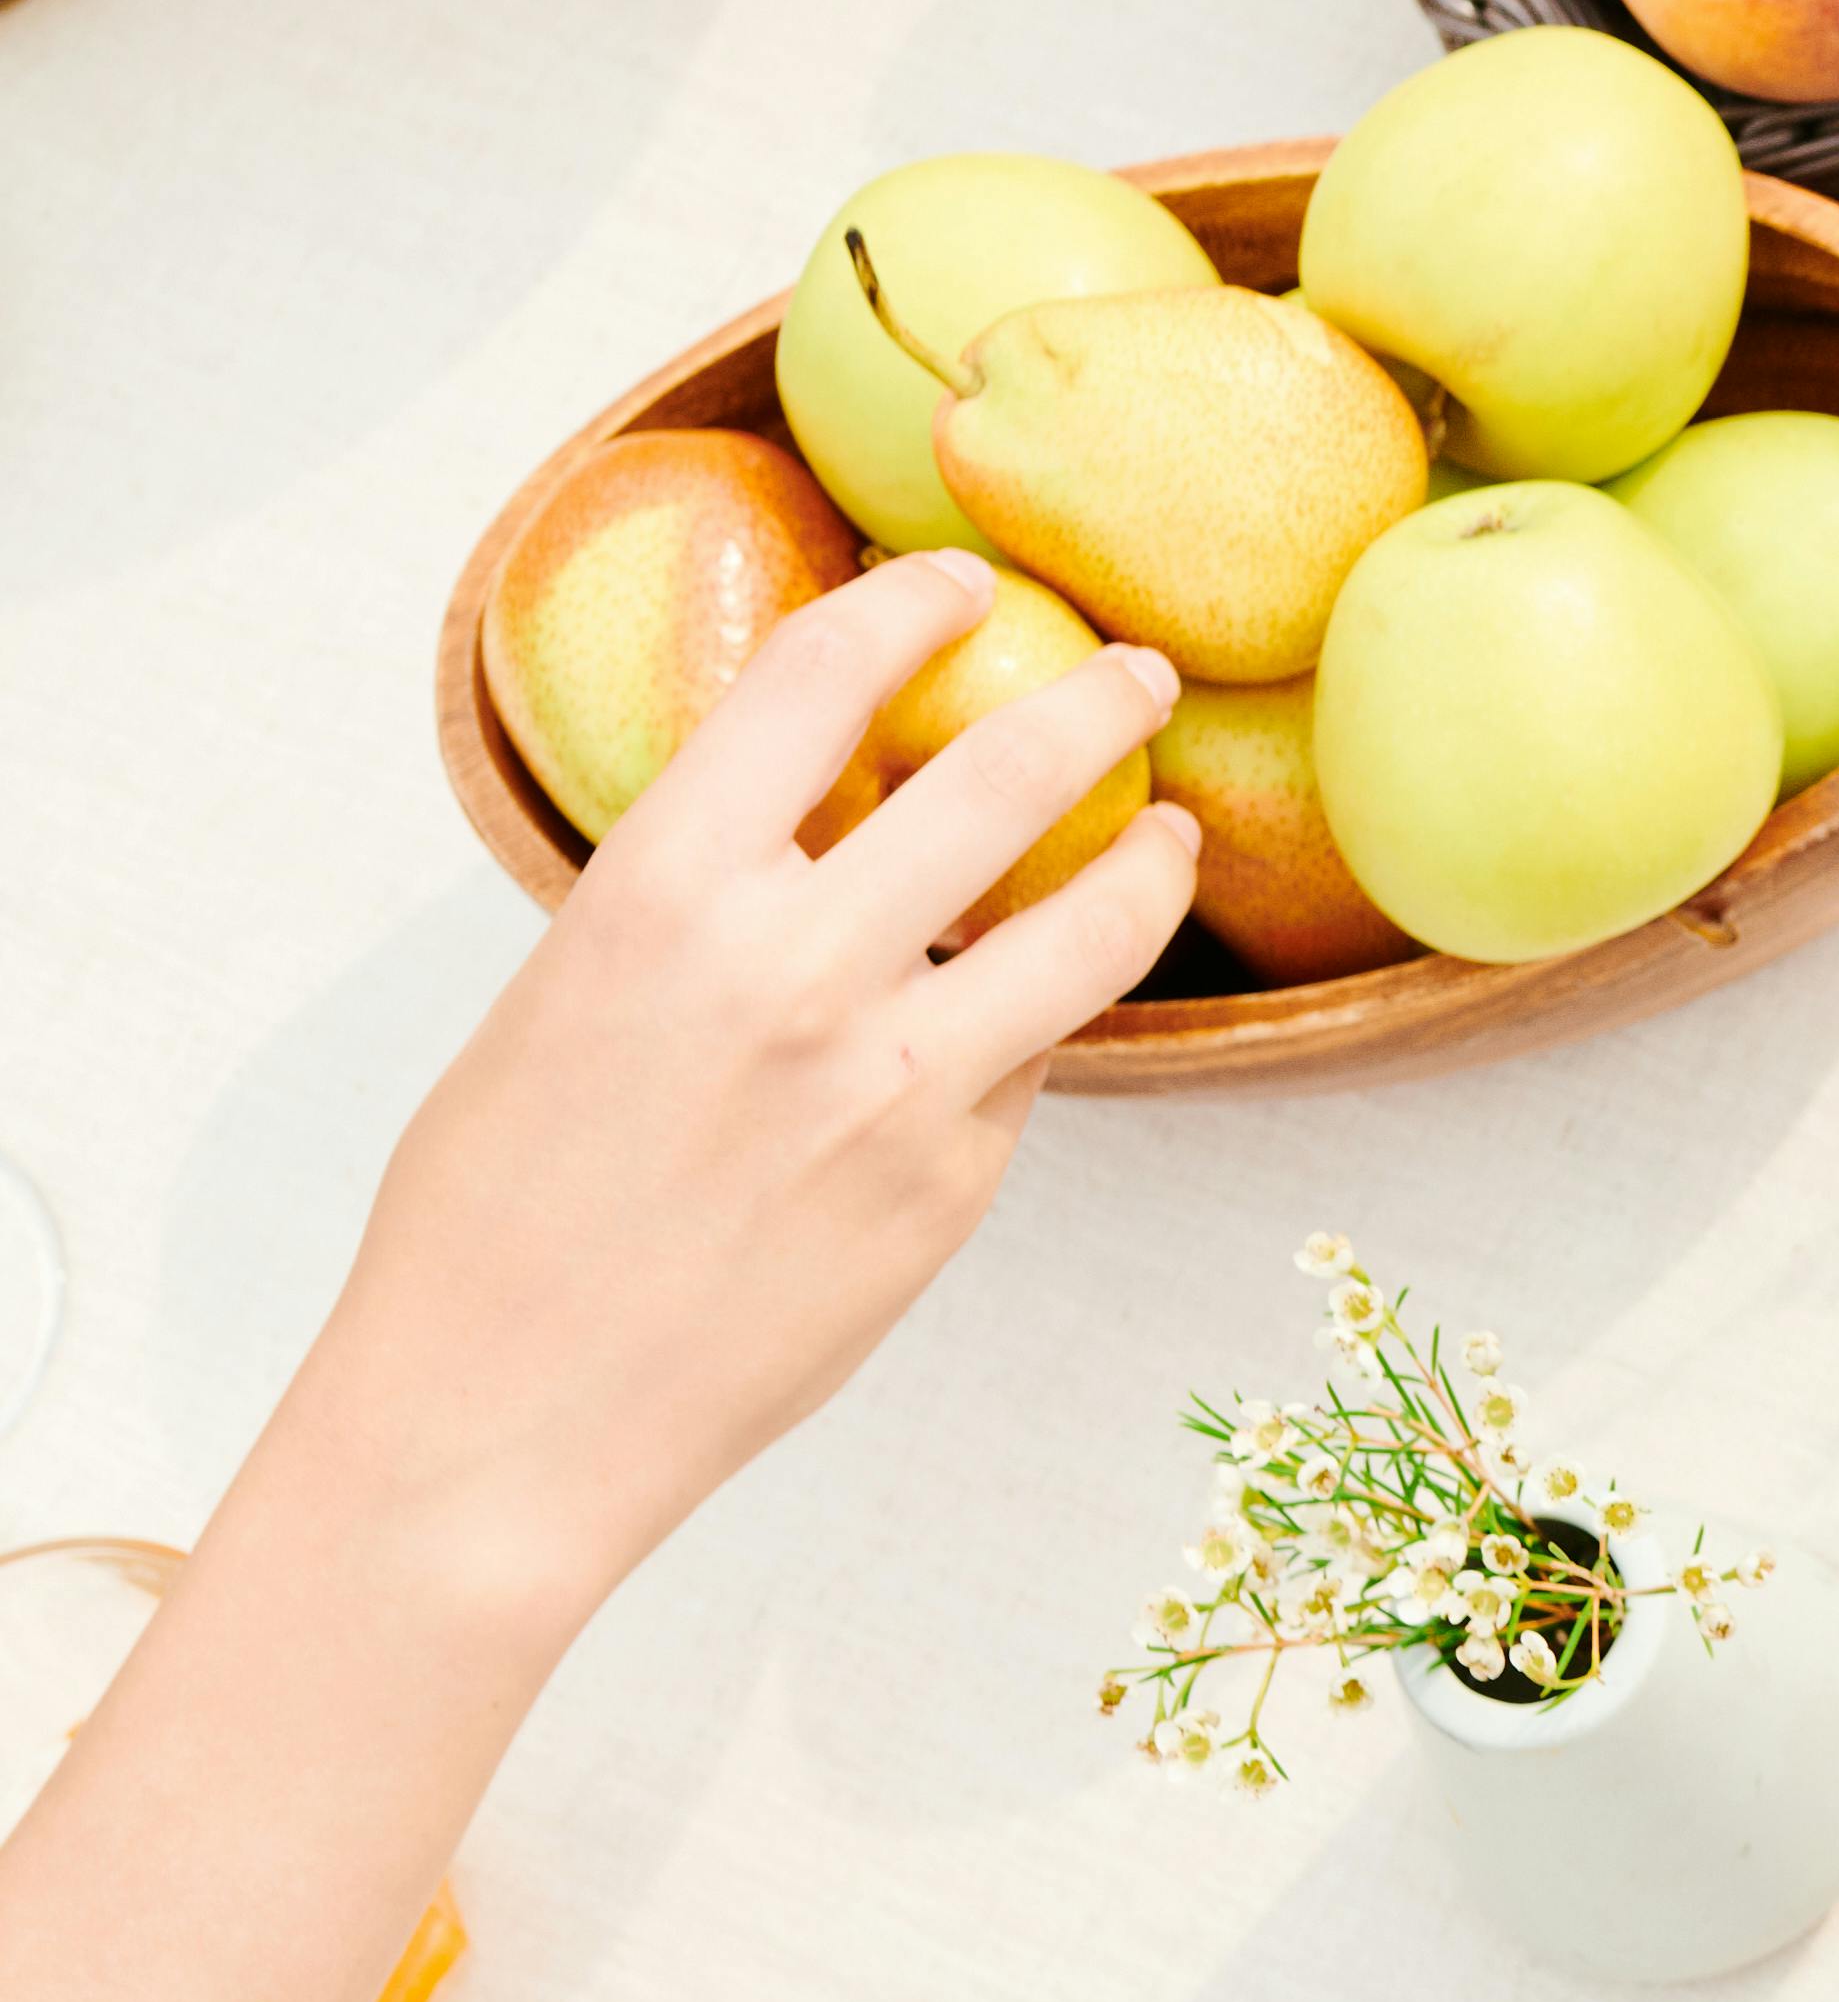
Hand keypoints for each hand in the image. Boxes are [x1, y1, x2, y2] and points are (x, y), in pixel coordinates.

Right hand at [282, 555, 1189, 1625]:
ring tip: (1175, 829)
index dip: (912, 607)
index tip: (963, 588)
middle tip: (1138, 671)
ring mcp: (895, 1083)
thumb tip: (816, 824)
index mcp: (660, 893)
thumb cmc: (498, 1207)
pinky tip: (1031, 1016)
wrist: (506, 1413)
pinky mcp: (954, 1184)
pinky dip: (1040, 1027)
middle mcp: (795, 970)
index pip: (819, 681)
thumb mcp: (566, 994)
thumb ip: (703, 899)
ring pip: (1091, 927)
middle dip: (1097, 701)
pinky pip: (1032, 1067)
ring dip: (1152, 860)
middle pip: (1006, 776)